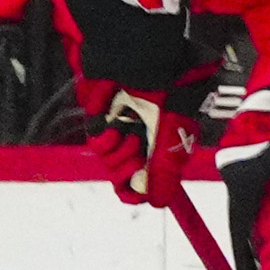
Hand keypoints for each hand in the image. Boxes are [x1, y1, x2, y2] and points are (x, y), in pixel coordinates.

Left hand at [87, 88, 197, 207]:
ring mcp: (120, 134)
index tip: (139, 191)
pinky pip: (97, 146)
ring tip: (130, 133)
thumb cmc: (165, 95)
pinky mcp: (101, 124)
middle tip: (137, 155)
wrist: (141, 65)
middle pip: (123, 179)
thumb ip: (165, 173)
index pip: (144, 185)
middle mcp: (141, 144)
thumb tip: (158, 203)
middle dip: (128, 170)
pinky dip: (105, 139)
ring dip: (119, 152)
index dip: (139, 192)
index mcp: (161, 150)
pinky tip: (114, 126)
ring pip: (110, 164)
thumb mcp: (172, 137)